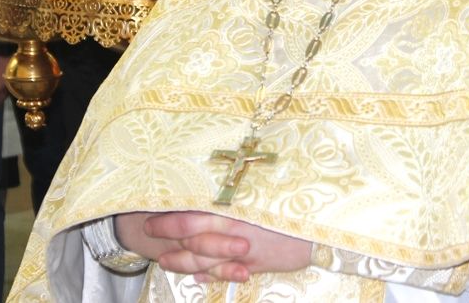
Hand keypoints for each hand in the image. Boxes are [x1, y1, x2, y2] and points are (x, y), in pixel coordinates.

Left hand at [117, 211, 311, 283]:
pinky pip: (225, 272)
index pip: (192, 209)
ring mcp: (241, 248)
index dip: (170, 211)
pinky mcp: (254, 264)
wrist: (320, 224)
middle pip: (190, 232)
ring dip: (181, 260)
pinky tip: (197, 278)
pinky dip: (209, 275)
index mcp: (231, 205)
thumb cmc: (291, 201)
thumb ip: (236, 196)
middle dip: (166, 232)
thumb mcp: (260, 191)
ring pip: (203, 257)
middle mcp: (232, 226)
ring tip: (164, 261)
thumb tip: (215, 193)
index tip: (151, 209)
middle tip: (147, 230)